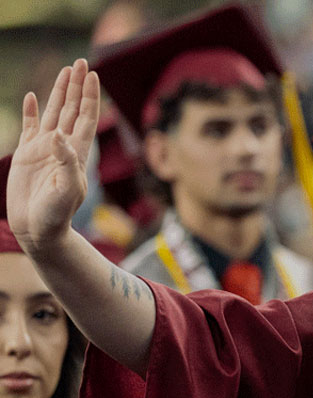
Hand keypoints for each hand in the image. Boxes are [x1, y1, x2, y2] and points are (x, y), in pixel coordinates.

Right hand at [7, 59, 99, 254]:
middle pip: (72, 109)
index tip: (94, 75)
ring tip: (65, 72)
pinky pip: (30, 127)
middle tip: (81, 62)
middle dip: (77, 86)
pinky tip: (33, 97)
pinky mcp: (26, 155)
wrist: (39, 229)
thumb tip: (59, 135)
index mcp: (78, 152)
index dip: (90, 96)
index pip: (87, 117)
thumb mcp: (67, 188)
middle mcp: (63, 146)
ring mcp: (45, 149)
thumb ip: (65, 161)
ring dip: (59, 93)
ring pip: (54, 113)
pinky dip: (32, 111)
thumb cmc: (58, 214)